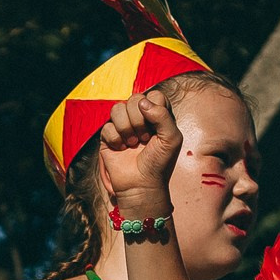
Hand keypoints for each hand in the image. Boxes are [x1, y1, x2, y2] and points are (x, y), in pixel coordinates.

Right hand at [95, 90, 181, 218]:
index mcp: (157, 115)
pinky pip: (107, 127)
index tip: (157, 127)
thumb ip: (162, 115)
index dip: (154, 108)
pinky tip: (122, 150)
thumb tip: (142, 102)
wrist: (142, 184)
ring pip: (117, 109)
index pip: (154, 95)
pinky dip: (116, 140)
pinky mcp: (108, 137)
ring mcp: (123, 126)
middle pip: (134, 99)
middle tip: (144, 139)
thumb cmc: (160, 163)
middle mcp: (140, 118)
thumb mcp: (172, 138)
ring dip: (126, 128)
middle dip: (139, 120)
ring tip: (133, 144)